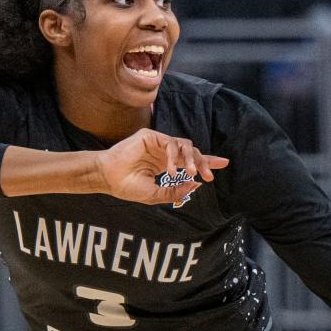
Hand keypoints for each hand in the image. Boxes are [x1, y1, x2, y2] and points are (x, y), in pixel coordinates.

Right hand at [95, 129, 228, 205]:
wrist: (108, 179)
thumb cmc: (128, 187)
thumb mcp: (156, 194)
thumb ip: (176, 191)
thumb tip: (196, 184)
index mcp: (165, 165)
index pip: (190, 161)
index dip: (207, 161)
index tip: (223, 163)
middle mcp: (163, 153)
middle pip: (192, 151)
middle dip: (204, 162)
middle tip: (208, 176)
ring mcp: (157, 143)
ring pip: (184, 145)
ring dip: (191, 160)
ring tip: (190, 174)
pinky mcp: (150, 137)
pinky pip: (170, 143)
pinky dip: (174, 156)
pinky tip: (170, 170)